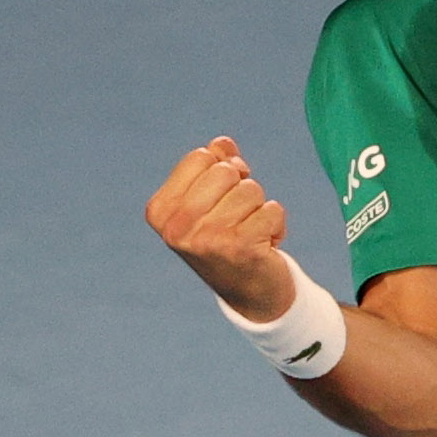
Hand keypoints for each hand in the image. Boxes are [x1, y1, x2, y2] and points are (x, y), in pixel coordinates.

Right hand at [146, 137, 298, 315]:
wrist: (250, 293)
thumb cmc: (228, 236)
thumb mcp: (211, 198)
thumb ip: (214, 164)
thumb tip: (222, 143)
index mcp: (160, 211)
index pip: (201, 157)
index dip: (222, 170)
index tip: (222, 197)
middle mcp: (177, 228)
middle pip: (227, 170)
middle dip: (242, 188)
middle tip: (238, 217)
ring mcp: (207, 239)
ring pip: (251, 190)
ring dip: (259, 209)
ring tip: (250, 232)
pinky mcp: (240, 248)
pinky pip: (272, 209)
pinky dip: (276, 224)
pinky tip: (264, 245)